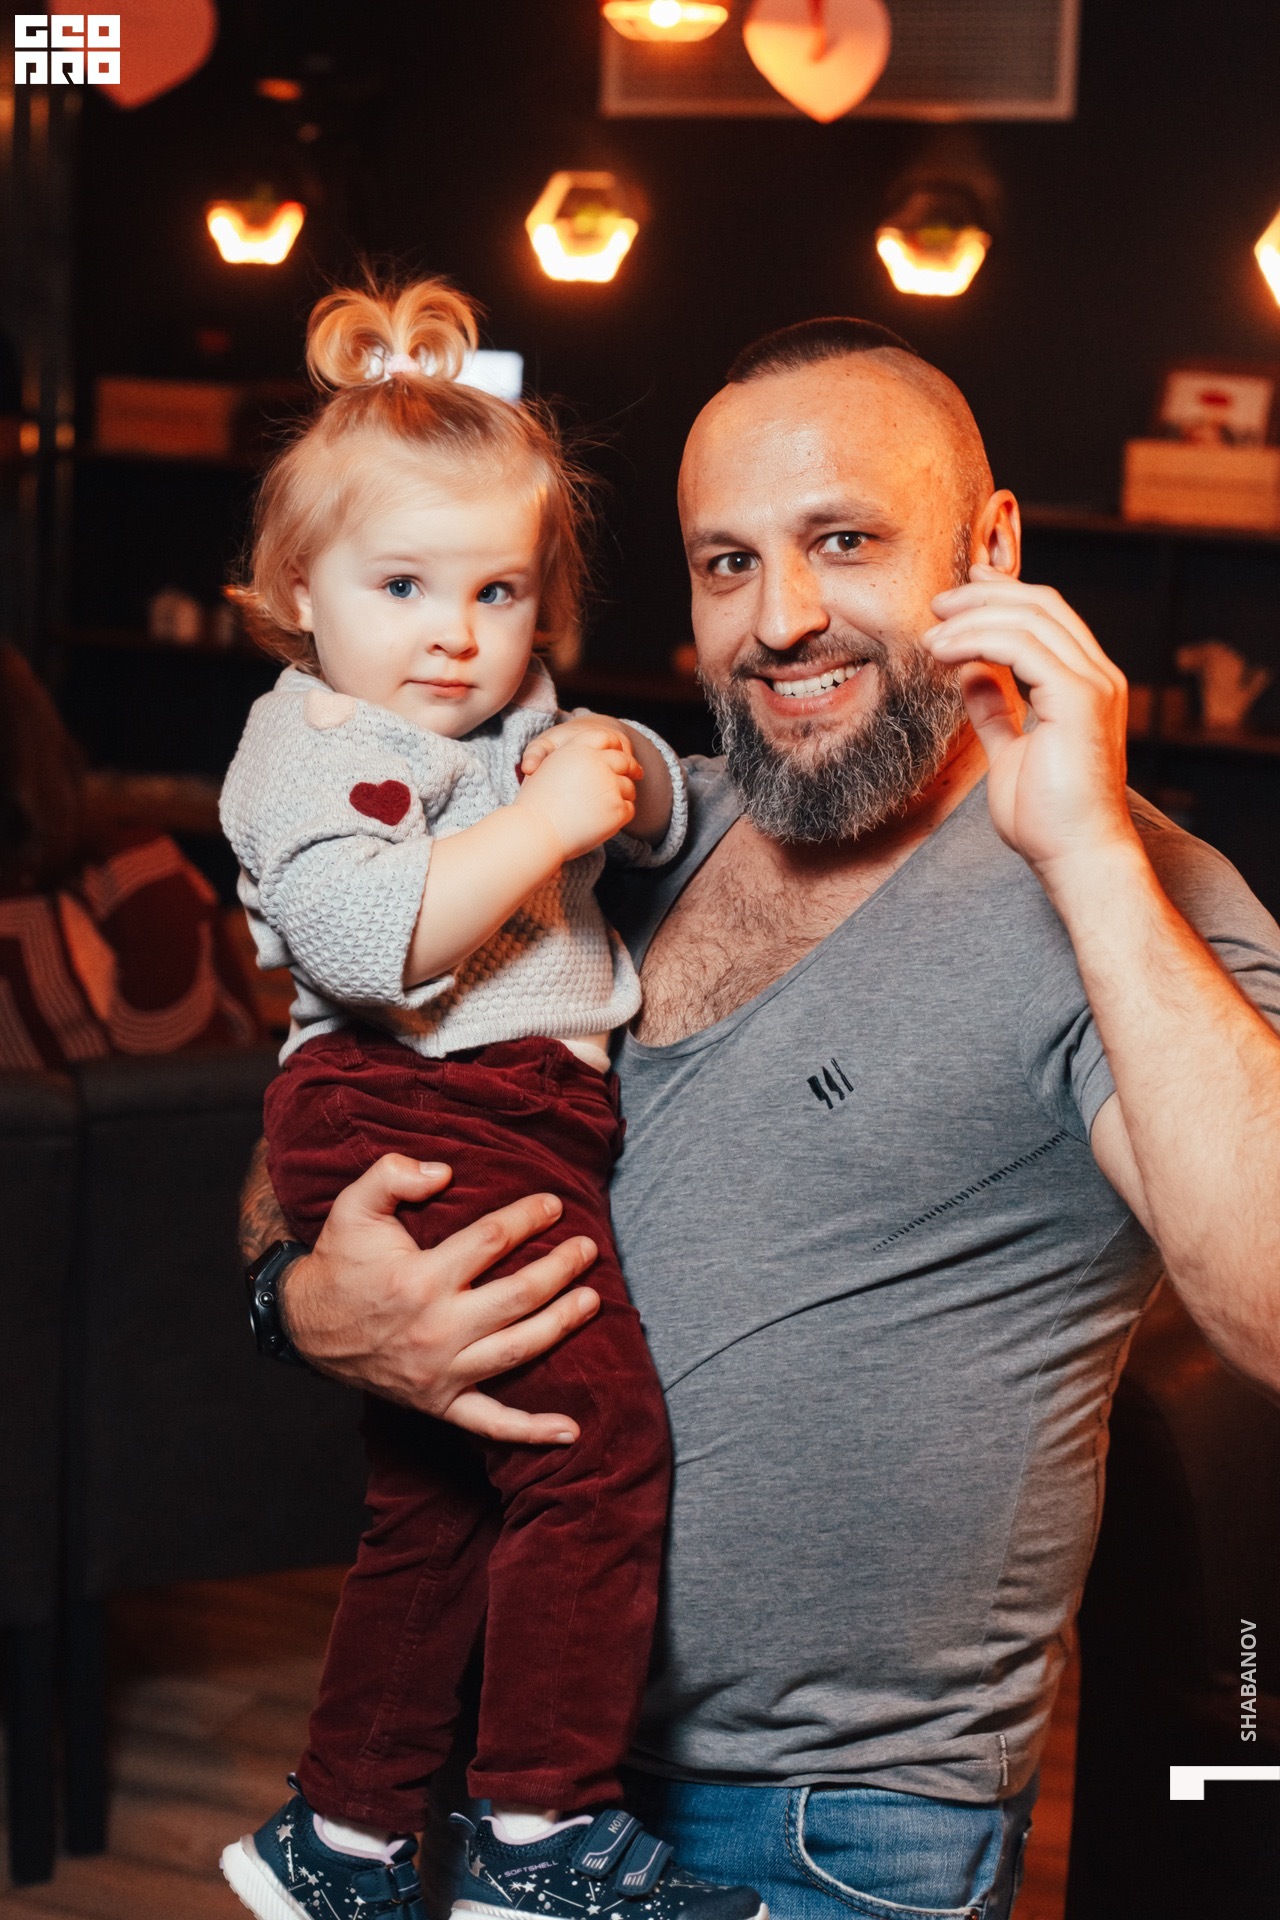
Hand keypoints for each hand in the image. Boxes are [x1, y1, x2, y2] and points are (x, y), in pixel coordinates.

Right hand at [281, 1154, 600, 1443]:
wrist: (305, 1327)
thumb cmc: (339, 1262)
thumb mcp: (351, 1207)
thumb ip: (391, 1175)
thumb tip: (443, 1171)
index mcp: (419, 1279)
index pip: (492, 1240)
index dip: (528, 1218)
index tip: (554, 1205)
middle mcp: (435, 1329)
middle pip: (519, 1295)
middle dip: (561, 1268)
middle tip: (588, 1248)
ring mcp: (440, 1372)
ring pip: (519, 1349)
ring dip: (563, 1324)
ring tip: (593, 1300)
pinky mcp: (439, 1403)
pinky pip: (491, 1423)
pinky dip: (531, 1431)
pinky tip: (570, 1430)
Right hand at [515, 722, 641, 861]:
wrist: (536, 831)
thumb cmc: (536, 801)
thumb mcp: (546, 769)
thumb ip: (572, 758)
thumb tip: (589, 755)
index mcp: (578, 748)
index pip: (606, 738)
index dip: (614, 745)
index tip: (619, 752)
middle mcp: (597, 762)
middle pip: (624, 762)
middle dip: (630, 768)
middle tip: (635, 773)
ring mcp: (610, 785)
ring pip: (629, 787)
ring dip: (624, 794)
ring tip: (607, 805)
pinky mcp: (618, 808)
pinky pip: (629, 808)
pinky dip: (621, 814)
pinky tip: (605, 820)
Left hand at [924, 566, 1139, 888]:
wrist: (1075, 857)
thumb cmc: (1048, 819)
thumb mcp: (1010, 753)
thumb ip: (997, 711)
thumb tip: (973, 674)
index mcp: (1086, 684)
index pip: (1047, 617)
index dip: (1002, 595)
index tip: (958, 596)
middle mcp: (1098, 676)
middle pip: (1040, 606)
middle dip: (983, 597)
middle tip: (936, 604)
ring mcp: (1093, 684)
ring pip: (1029, 619)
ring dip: (971, 620)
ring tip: (931, 636)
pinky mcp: (1079, 698)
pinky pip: (1021, 647)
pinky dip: (977, 640)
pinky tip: (946, 653)